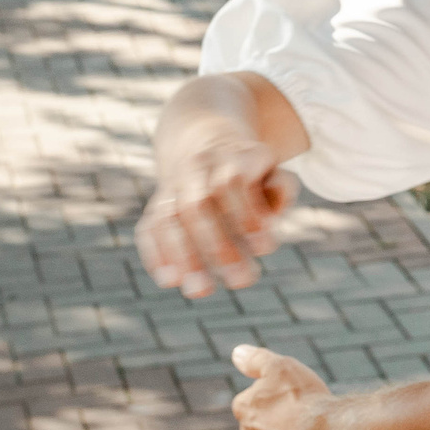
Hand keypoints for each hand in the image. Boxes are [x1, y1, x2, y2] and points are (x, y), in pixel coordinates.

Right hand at [137, 128, 299, 297]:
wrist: (206, 138)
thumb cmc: (252, 170)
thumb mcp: (274, 169)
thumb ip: (280, 187)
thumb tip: (268, 219)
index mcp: (229, 156)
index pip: (231, 182)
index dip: (246, 215)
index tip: (265, 248)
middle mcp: (196, 168)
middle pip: (197, 205)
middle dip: (218, 245)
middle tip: (242, 281)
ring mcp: (173, 187)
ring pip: (168, 219)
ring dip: (184, 257)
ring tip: (200, 291)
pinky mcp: (157, 206)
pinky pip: (148, 229)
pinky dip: (155, 255)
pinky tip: (169, 280)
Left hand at [232, 345, 331, 429]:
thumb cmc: (304, 398)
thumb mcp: (280, 367)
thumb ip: (256, 359)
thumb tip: (236, 353)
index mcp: (243, 408)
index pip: (252, 401)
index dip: (274, 398)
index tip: (293, 398)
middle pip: (261, 427)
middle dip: (278, 423)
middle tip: (304, 417)